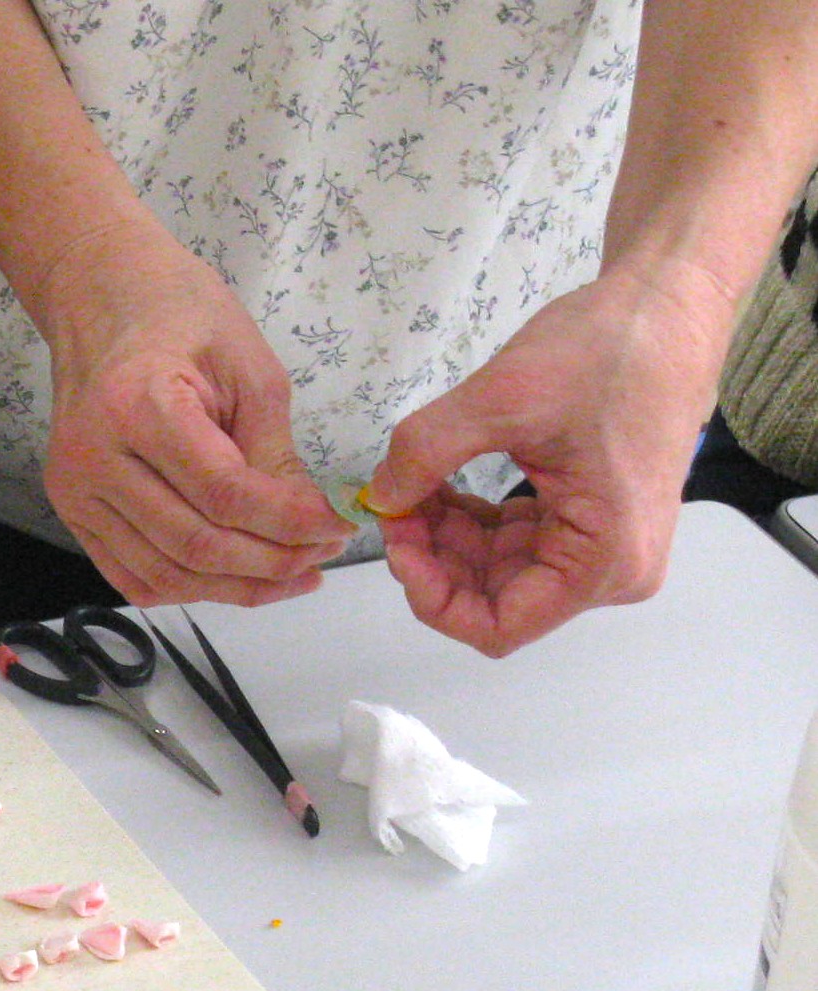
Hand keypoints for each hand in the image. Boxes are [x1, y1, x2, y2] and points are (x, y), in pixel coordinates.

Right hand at [38, 228, 355, 606]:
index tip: (337, 527)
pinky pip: (132, 578)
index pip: (223, 493)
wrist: (100, 300)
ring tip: (290, 576)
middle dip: (270, 562)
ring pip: (164, 574)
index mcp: (138, 406)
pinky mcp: (71, 511)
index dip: (288, 523)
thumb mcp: (248, 367)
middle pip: (193, 543)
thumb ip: (274, 451)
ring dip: (235, 588)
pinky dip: (189, 591)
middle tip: (320, 557)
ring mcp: (74, 492)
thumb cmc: (179, 315)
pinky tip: (236, 581)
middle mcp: (94, 458)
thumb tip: (307, 524)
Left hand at [367, 260, 736, 656]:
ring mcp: (601, 547)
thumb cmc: (611, 350)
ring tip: (411, 485)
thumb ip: (426, 452)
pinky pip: (513, 541)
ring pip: (497, 572)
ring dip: (446, 538)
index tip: (397, 540)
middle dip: (433, 558)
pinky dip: (470, 521)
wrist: (668, 307)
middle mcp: (611, 570)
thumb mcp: (503, 397)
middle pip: (494, 599)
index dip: (432, 596)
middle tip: (393, 502)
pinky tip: (438, 483)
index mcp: (604, 559)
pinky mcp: (588, 520)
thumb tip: (378, 497)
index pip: (498, 627)